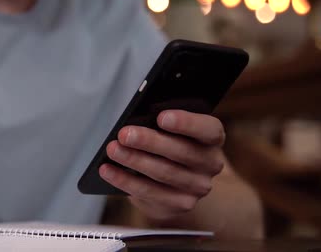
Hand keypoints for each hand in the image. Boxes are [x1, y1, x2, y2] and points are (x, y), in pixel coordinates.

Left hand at [99, 110, 224, 220]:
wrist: (182, 183)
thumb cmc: (171, 143)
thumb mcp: (174, 130)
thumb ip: (163, 124)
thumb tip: (137, 121)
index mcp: (212, 138)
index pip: (208, 129)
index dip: (186, 123)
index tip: (161, 117)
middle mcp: (211, 163)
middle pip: (181, 152)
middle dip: (149, 142)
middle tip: (124, 134)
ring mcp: (197, 187)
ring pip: (163, 173)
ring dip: (133, 160)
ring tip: (112, 149)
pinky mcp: (180, 204)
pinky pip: (148, 192)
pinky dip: (124, 180)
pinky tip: (107, 170)